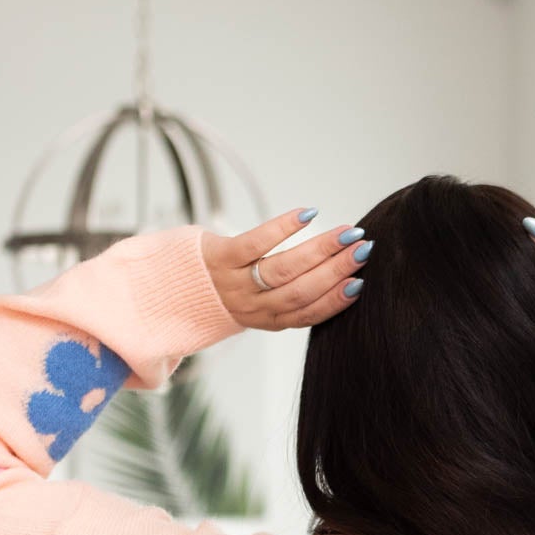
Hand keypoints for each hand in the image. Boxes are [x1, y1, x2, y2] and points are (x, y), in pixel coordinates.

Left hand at [200, 209, 370, 330]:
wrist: (170, 289)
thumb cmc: (223, 291)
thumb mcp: (257, 306)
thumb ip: (289, 298)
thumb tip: (339, 278)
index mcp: (267, 320)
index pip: (308, 313)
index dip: (336, 300)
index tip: (362, 281)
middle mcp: (252, 307)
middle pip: (301, 290)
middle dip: (337, 270)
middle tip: (364, 250)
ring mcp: (234, 282)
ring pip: (284, 269)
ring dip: (320, 250)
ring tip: (346, 233)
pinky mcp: (219, 256)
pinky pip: (255, 243)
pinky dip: (284, 228)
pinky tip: (308, 214)